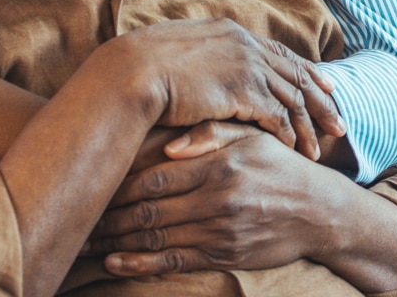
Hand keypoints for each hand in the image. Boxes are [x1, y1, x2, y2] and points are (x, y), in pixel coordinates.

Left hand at [85, 130, 341, 276]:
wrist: (319, 210)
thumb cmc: (278, 165)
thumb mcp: (251, 137)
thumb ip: (211, 132)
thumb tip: (170, 142)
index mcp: (218, 165)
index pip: (155, 176)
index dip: (118, 182)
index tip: (92, 182)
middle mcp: (216, 199)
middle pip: (148, 209)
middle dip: (108, 216)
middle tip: (76, 216)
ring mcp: (220, 231)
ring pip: (156, 237)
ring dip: (116, 242)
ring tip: (85, 241)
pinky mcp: (224, 256)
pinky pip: (175, 261)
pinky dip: (141, 264)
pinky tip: (114, 263)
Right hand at [125, 18, 344, 159]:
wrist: (132, 72)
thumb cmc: (142, 67)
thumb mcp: (178, 51)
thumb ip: (202, 57)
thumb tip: (202, 69)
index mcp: (231, 32)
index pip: (280, 52)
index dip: (306, 70)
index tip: (327, 86)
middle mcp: (245, 45)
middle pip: (297, 74)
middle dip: (321, 101)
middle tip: (340, 124)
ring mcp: (246, 66)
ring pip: (292, 98)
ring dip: (308, 126)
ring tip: (320, 150)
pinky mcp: (242, 90)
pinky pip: (277, 116)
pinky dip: (289, 135)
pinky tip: (295, 151)